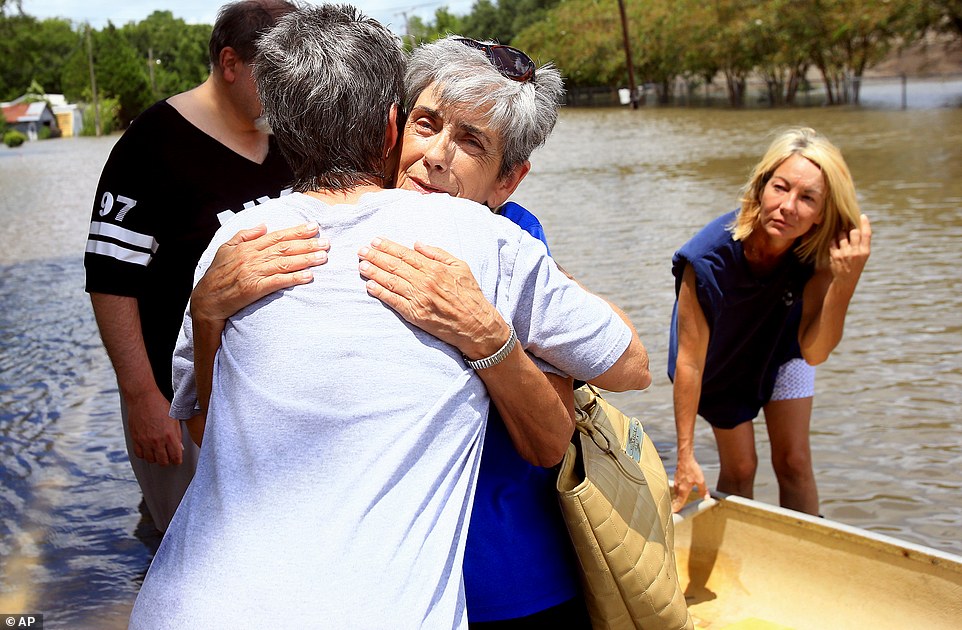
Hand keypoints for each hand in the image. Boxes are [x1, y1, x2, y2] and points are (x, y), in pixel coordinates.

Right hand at [127, 387, 183, 465]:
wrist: (143, 397)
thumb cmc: (159, 405)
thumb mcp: (174, 419)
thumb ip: (177, 435)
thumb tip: (179, 447)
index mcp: (169, 435)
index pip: (175, 457)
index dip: (177, 460)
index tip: (177, 459)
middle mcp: (157, 440)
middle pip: (163, 462)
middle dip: (167, 461)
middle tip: (168, 457)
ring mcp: (145, 441)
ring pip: (151, 460)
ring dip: (156, 458)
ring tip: (158, 453)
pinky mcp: (135, 439)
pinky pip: (139, 454)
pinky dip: (144, 454)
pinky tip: (148, 449)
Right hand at [192, 223, 329, 322]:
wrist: (206, 300)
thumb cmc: (217, 275)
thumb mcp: (226, 248)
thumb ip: (245, 235)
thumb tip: (263, 225)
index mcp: (247, 246)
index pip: (277, 236)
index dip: (297, 231)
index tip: (314, 227)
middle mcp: (252, 257)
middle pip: (285, 248)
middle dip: (307, 244)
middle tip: (327, 243)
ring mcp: (253, 272)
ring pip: (284, 263)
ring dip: (306, 260)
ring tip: (323, 257)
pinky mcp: (254, 288)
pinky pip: (278, 281)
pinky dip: (294, 278)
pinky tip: (309, 276)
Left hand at [357, 238, 506, 357]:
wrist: (475, 324)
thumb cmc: (470, 295)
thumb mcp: (460, 267)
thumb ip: (438, 254)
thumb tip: (417, 244)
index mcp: (434, 268)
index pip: (406, 255)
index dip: (388, 247)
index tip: (375, 241)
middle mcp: (424, 282)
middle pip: (394, 266)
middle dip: (375, 257)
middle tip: (361, 250)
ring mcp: (418, 299)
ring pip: (391, 282)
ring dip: (374, 272)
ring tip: (361, 265)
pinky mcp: (415, 314)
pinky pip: (394, 301)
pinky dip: (381, 292)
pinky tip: (369, 285)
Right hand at [671, 452, 708, 511]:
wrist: (685, 458)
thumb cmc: (692, 469)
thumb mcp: (700, 480)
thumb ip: (703, 490)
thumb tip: (706, 497)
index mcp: (684, 490)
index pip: (678, 503)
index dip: (675, 509)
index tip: (673, 515)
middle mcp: (678, 488)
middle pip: (675, 499)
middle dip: (675, 505)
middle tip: (674, 511)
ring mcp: (676, 483)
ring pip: (675, 494)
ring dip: (676, 499)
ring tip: (677, 503)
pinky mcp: (676, 479)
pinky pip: (676, 488)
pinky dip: (677, 492)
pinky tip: (681, 490)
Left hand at [828, 214, 870, 288]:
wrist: (845, 280)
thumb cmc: (855, 265)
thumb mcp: (863, 255)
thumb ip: (861, 243)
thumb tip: (856, 226)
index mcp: (865, 252)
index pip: (867, 234)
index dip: (865, 223)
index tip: (862, 216)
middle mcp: (856, 252)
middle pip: (853, 231)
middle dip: (850, 228)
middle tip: (848, 228)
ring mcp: (844, 253)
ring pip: (841, 234)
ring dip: (840, 233)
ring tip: (842, 238)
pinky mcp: (834, 255)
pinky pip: (832, 241)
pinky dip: (833, 240)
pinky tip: (835, 244)